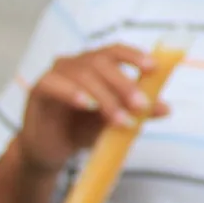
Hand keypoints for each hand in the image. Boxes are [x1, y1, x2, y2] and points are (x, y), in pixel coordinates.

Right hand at [15, 44, 169, 173]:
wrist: (51, 151)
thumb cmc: (81, 130)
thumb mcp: (114, 121)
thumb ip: (136, 112)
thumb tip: (165, 108)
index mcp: (94, 65)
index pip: (114, 51)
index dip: (133, 56)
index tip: (152, 69)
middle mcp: (74, 64)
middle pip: (100, 62)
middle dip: (124, 84)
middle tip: (140, 106)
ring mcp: (55, 75)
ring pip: (82, 74)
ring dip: (105, 97)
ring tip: (119, 120)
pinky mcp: (38, 89)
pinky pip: (54, 84)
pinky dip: (73, 93)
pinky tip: (88, 105)